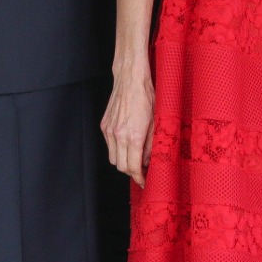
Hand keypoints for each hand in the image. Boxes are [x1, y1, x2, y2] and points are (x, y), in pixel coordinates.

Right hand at [101, 65, 154, 186]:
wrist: (131, 79)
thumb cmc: (147, 97)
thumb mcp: (157, 122)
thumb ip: (152, 144)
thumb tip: (149, 160)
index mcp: (133, 136)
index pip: (133, 168)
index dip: (139, 178)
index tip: (145, 182)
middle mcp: (118, 136)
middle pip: (121, 167)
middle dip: (132, 172)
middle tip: (143, 170)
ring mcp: (109, 130)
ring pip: (113, 158)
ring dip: (123, 162)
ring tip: (135, 157)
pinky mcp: (104, 125)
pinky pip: (109, 146)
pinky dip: (117, 150)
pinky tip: (127, 145)